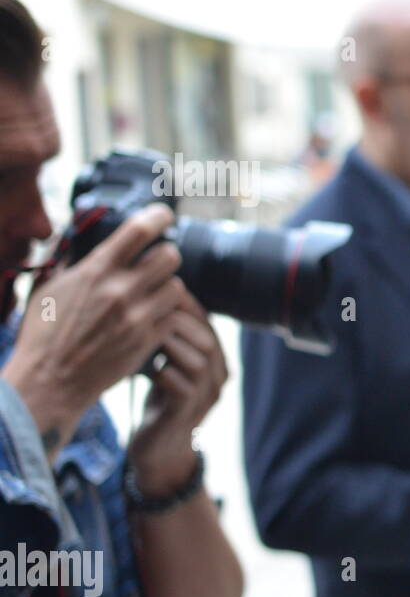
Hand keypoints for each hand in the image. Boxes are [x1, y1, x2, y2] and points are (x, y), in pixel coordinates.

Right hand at [1, 204, 184, 458]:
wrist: (50, 382)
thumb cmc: (43, 335)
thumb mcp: (47, 288)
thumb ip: (68, 260)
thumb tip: (77, 237)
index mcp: (95, 271)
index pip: (138, 230)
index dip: (158, 216)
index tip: (165, 215)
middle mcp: (120, 290)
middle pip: (170, 256)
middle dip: (165, 256)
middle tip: (157, 263)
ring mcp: (137, 316)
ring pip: (178, 287)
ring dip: (168, 288)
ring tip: (153, 295)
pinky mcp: (148, 340)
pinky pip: (175, 317)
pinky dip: (168, 316)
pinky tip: (154, 319)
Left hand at [127, 289, 227, 496]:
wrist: (159, 450)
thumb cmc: (161, 401)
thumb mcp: (171, 364)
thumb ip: (173, 339)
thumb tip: (156, 297)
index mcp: (218, 363)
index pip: (207, 324)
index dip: (185, 305)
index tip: (157, 289)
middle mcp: (219, 379)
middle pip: (206, 339)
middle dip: (176, 320)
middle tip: (146, 307)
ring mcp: (206, 398)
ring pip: (196, 360)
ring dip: (168, 344)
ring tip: (141, 333)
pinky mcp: (186, 414)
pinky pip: (179, 384)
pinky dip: (161, 371)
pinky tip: (142, 365)